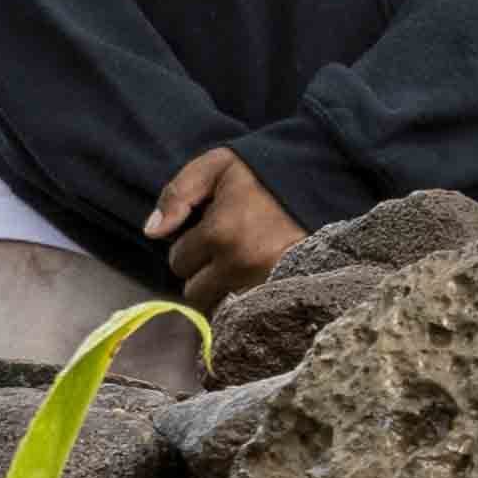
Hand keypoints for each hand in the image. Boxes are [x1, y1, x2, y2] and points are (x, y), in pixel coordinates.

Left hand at [144, 146, 304, 302]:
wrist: (326, 182)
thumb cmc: (265, 173)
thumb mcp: (217, 166)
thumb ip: (177, 193)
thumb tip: (151, 232)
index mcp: (220, 233)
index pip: (178, 262)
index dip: (188, 247)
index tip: (207, 232)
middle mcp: (240, 264)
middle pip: (196, 292)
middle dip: (201, 273)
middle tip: (222, 250)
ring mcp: (264, 283)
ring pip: (221, 305)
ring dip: (223, 288)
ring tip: (240, 261)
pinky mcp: (285, 293)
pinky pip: (249, 311)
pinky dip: (246, 298)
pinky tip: (255, 274)